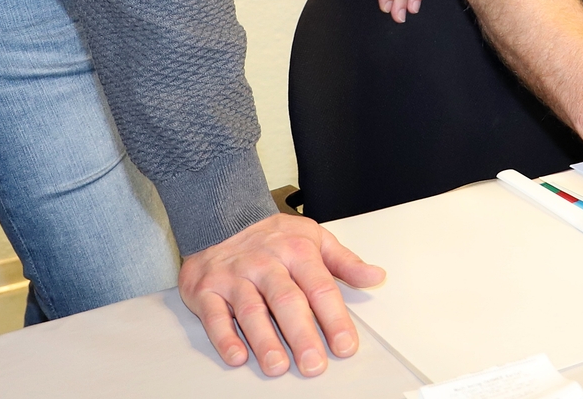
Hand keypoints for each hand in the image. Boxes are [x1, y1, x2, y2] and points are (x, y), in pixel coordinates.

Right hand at [177, 213, 384, 376]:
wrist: (220, 217)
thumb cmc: (271, 236)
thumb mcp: (313, 238)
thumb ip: (344, 262)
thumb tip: (375, 276)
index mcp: (296, 251)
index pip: (320, 288)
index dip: (334, 318)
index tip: (345, 345)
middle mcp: (265, 263)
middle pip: (286, 300)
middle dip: (301, 334)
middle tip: (313, 364)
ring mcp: (235, 277)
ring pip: (251, 309)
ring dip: (264, 340)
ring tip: (277, 365)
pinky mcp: (207, 290)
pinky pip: (215, 315)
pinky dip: (224, 337)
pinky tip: (237, 356)